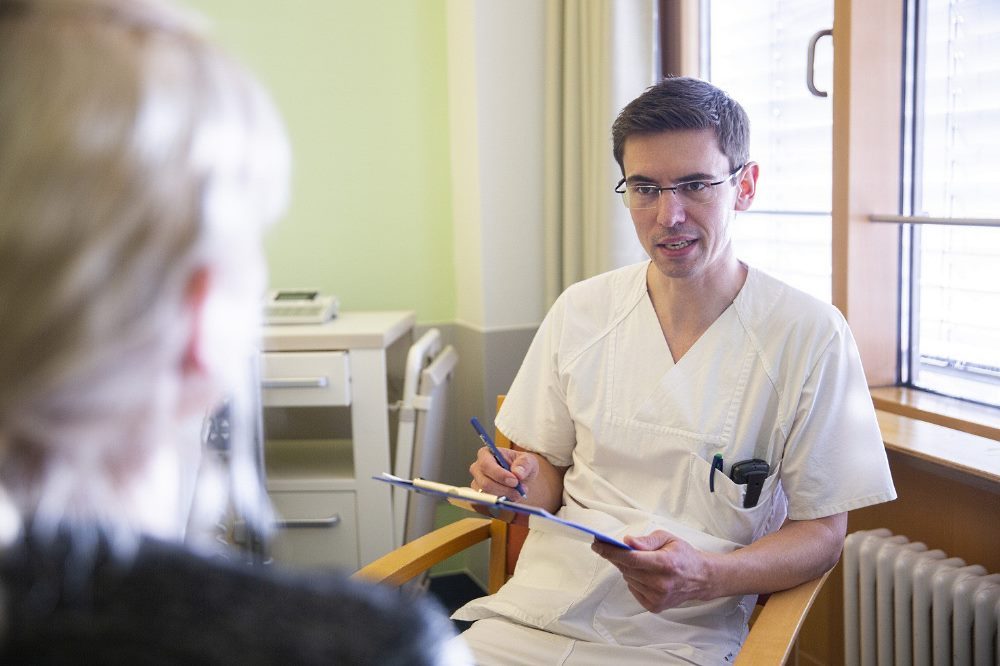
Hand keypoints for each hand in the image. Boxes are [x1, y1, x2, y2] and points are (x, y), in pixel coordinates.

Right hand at [469, 446, 536, 501]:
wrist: (521, 479)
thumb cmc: (521, 466)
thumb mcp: (528, 460)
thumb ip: (524, 464)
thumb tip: (517, 473)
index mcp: (485, 454)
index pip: (486, 465)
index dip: (499, 474)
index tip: (515, 481)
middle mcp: (477, 468)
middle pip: (485, 483)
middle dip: (504, 489)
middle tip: (520, 491)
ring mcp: (477, 483)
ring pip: (487, 495)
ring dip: (505, 496)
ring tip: (518, 493)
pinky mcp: (480, 496)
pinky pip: (487, 503)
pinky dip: (501, 503)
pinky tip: (511, 498)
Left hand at [591, 530, 717, 612]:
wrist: (701, 578)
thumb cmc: (683, 555)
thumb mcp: (667, 539)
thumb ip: (646, 541)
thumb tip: (627, 542)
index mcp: (664, 564)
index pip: (630, 558)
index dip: (611, 551)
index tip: (596, 544)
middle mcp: (660, 583)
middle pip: (626, 568)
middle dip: (616, 556)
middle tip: (610, 546)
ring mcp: (657, 597)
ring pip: (628, 579)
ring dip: (628, 569)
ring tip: (641, 562)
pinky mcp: (655, 606)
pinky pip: (633, 589)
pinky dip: (634, 580)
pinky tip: (646, 575)